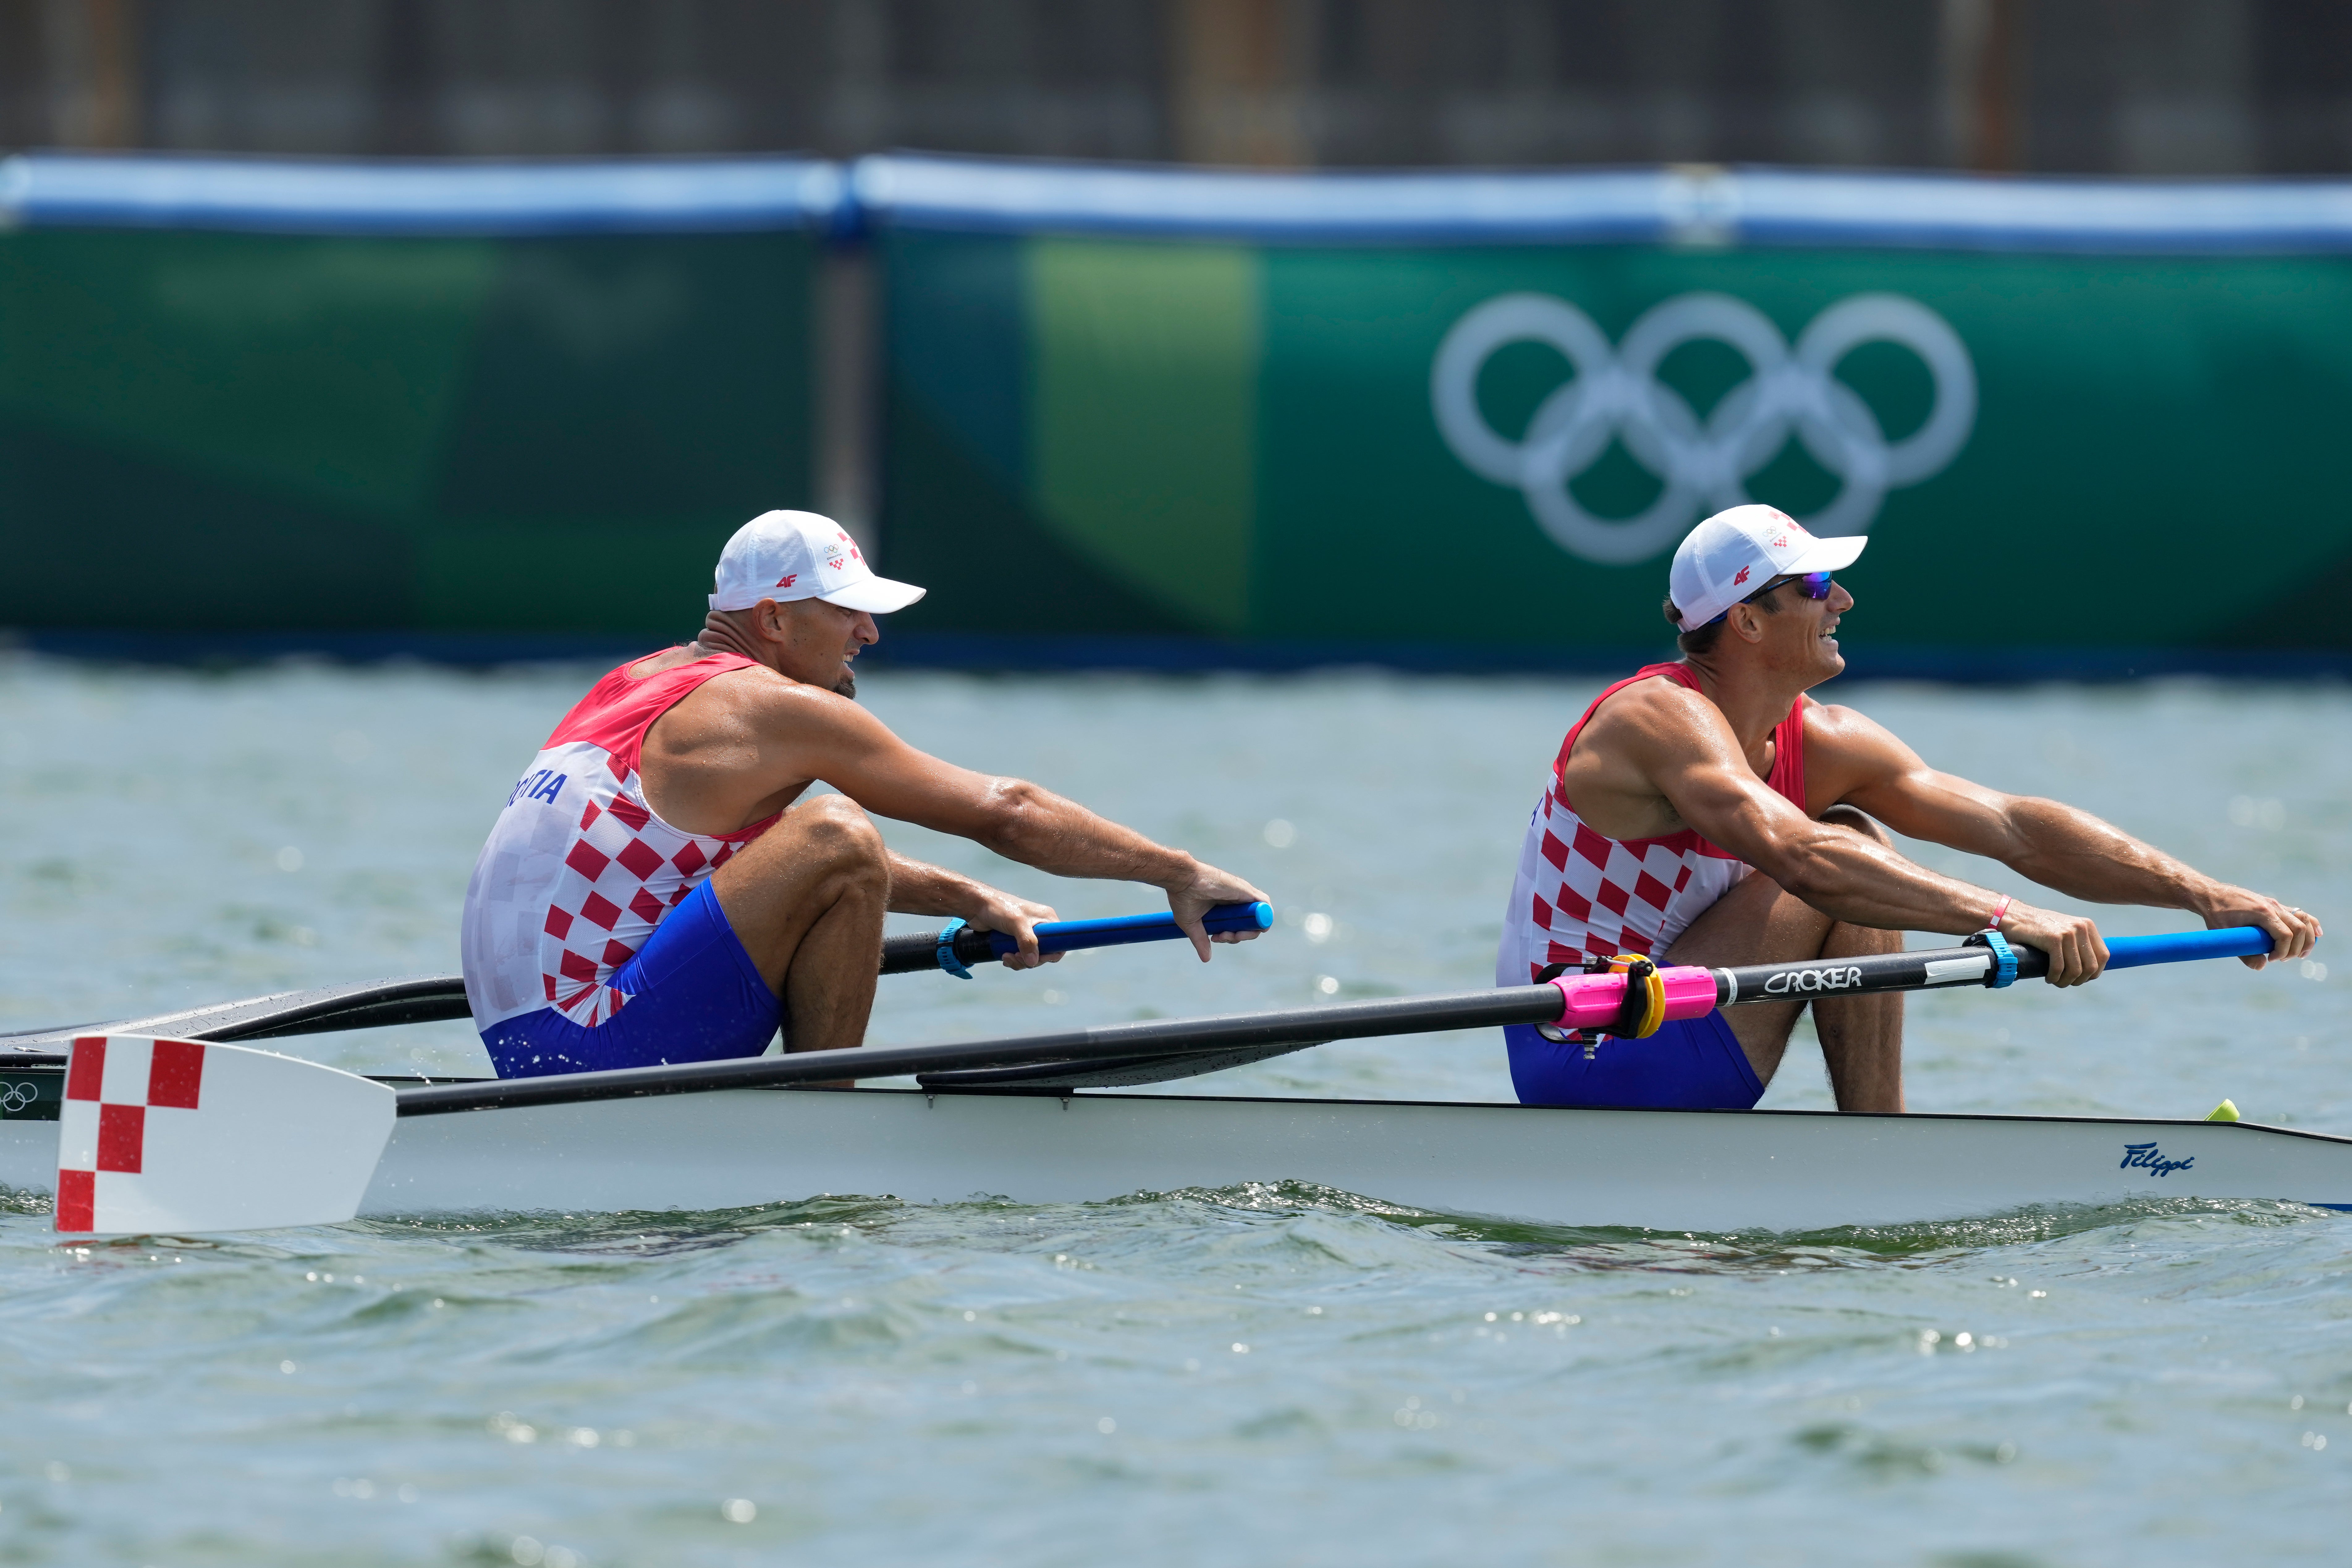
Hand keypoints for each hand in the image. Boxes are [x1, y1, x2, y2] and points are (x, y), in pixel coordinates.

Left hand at [960, 885, 1061, 969]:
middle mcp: (1039, 927)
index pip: (1060, 941)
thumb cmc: (998, 908)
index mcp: (1046, 919)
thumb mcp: (1016, 923)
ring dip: (1019, 961)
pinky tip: (1003, 957)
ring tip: (1006, 956)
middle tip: (1015, 956)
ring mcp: (1027, 934)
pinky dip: (1013, 960)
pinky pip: (1020, 957)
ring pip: (1031, 957)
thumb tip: (1033, 962)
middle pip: (1044, 953)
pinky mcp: (1015, 940)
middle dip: (1030, 959)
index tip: (1038, 958)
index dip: (1052, 953)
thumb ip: (1027, 942)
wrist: (977, 906)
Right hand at [1163, 859, 1268, 962]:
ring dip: (1249, 933)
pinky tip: (1247, 927)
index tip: (1216, 939)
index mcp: (1224, 909)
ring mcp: (1242, 897)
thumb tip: (1206, 959)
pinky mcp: (1247, 891)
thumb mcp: (1191, 925)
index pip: (1238, 927)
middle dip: (1239, 938)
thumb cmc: (1183, 897)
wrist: (1183, 881)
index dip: (1232, 937)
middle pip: (1250, 926)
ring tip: (1232, 935)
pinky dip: (1262, 917)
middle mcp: (1235, 903)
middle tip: (1222, 937)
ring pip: (1259, 918)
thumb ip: (1201, 941)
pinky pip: (1265, 904)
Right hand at [2000, 904, 2107, 985]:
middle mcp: (2081, 927)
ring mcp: (2067, 933)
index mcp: (2087, 925)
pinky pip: (2058, 967)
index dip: (2094, 973)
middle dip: (2079, 980)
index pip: (2103, 956)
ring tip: (2056, 981)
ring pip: (2076, 970)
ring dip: (2065, 981)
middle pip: (2091, 966)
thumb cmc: (2038, 928)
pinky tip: (2047, 977)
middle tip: (2066, 982)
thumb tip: (2090, 967)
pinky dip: (2054, 977)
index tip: (2081, 978)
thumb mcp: (2065, 930)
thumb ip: (2079, 943)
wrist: (2014, 916)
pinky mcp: (2053, 939)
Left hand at [2194, 884, 2322, 969]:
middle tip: (2282, 960)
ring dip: (2307, 939)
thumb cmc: (2216, 916)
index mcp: (2262, 913)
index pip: (2285, 935)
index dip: (2283, 951)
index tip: (2272, 959)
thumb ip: (2243, 954)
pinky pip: (2299, 914)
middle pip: (2300, 929)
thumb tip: (2262, 966)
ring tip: (2301, 954)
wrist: (2211, 895)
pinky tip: (2318, 935)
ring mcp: (2276, 904)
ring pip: (2304, 920)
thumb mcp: (2225, 936)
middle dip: (2296, 948)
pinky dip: (2311, 924)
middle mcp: (2273, 906)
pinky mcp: (2275, 905)